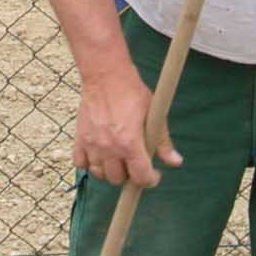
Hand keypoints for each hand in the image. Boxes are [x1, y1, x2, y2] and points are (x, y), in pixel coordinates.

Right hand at [73, 62, 165, 189]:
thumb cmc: (131, 92)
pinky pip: (80, 163)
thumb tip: (175, 162)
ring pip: (99, 174)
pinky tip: (99, 156)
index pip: (140, 177)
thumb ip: (162, 141)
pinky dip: (89, 164)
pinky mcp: (80, 138)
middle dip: (130, 175)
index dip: (150, 180)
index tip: (154, 174)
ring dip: (110, 171)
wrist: (106, 75)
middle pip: (118, 179)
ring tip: (118, 160)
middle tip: (135, 164)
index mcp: (130, 143)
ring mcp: (92, 144)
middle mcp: (109, 148)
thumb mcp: (153, 114)